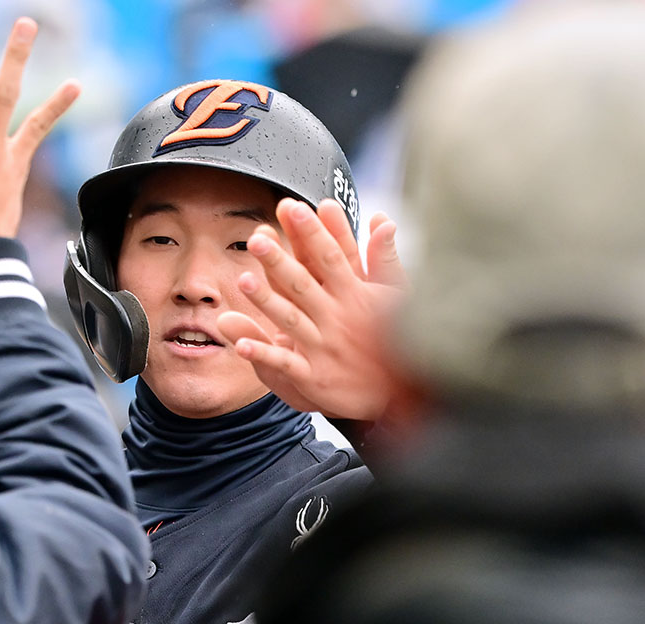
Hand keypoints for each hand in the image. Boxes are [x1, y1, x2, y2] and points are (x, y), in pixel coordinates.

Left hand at [217, 198, 406, 421]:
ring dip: (267, 300)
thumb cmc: (396, 338)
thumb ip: (383, 258)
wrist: (402, 396)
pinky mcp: (315, 376)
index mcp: (355, 296)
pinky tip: (242, 343)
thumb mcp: (398, 297)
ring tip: (243, 279)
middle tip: (257, 237)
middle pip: (303, 284)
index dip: (311, 232)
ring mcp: (324, 346)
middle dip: (280, 260)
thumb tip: (383, 219)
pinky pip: (285, 362)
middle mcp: (337, 318)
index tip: (293, 206)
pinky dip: (264, 353)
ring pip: (290, 319)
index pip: (330, 257)